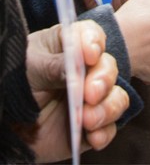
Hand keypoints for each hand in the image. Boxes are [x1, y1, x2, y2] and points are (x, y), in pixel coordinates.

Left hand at [26, 20, 128, 160]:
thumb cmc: (15, 84)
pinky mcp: (91, 125)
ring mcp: (91, 98)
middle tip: (91, 93)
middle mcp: (86, 70)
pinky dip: (105, 132)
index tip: (91, 55)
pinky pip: (109, 128)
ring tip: (89, 119)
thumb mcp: (30, 68)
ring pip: (116, 96)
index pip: (90, 36)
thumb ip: (54, 66)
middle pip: (108, 66)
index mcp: (70, 46)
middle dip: (104, 78)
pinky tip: (94, 137)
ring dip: (108, 107)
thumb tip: (78, 70)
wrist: (5, 124)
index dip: (94, 42)